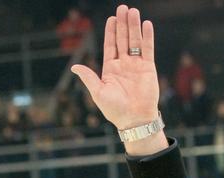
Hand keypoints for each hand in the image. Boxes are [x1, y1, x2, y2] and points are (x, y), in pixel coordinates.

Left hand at [70, 6, 159, 130]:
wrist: (134, 120)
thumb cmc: (115, 110)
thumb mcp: (98, 92)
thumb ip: (88, 77)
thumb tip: (74, 67)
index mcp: (111, 69)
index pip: (110, 45)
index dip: (111, 31)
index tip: (112, 18)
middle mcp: (124, 64)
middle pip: (123, 39)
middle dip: (122, 24)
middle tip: (123, 8)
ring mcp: (136, 65)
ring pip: (135, 41)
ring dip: (134, 26)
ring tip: (133, 11)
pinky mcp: (148, 68)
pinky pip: (148, 49)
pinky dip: (147, 37)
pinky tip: (146, 24)